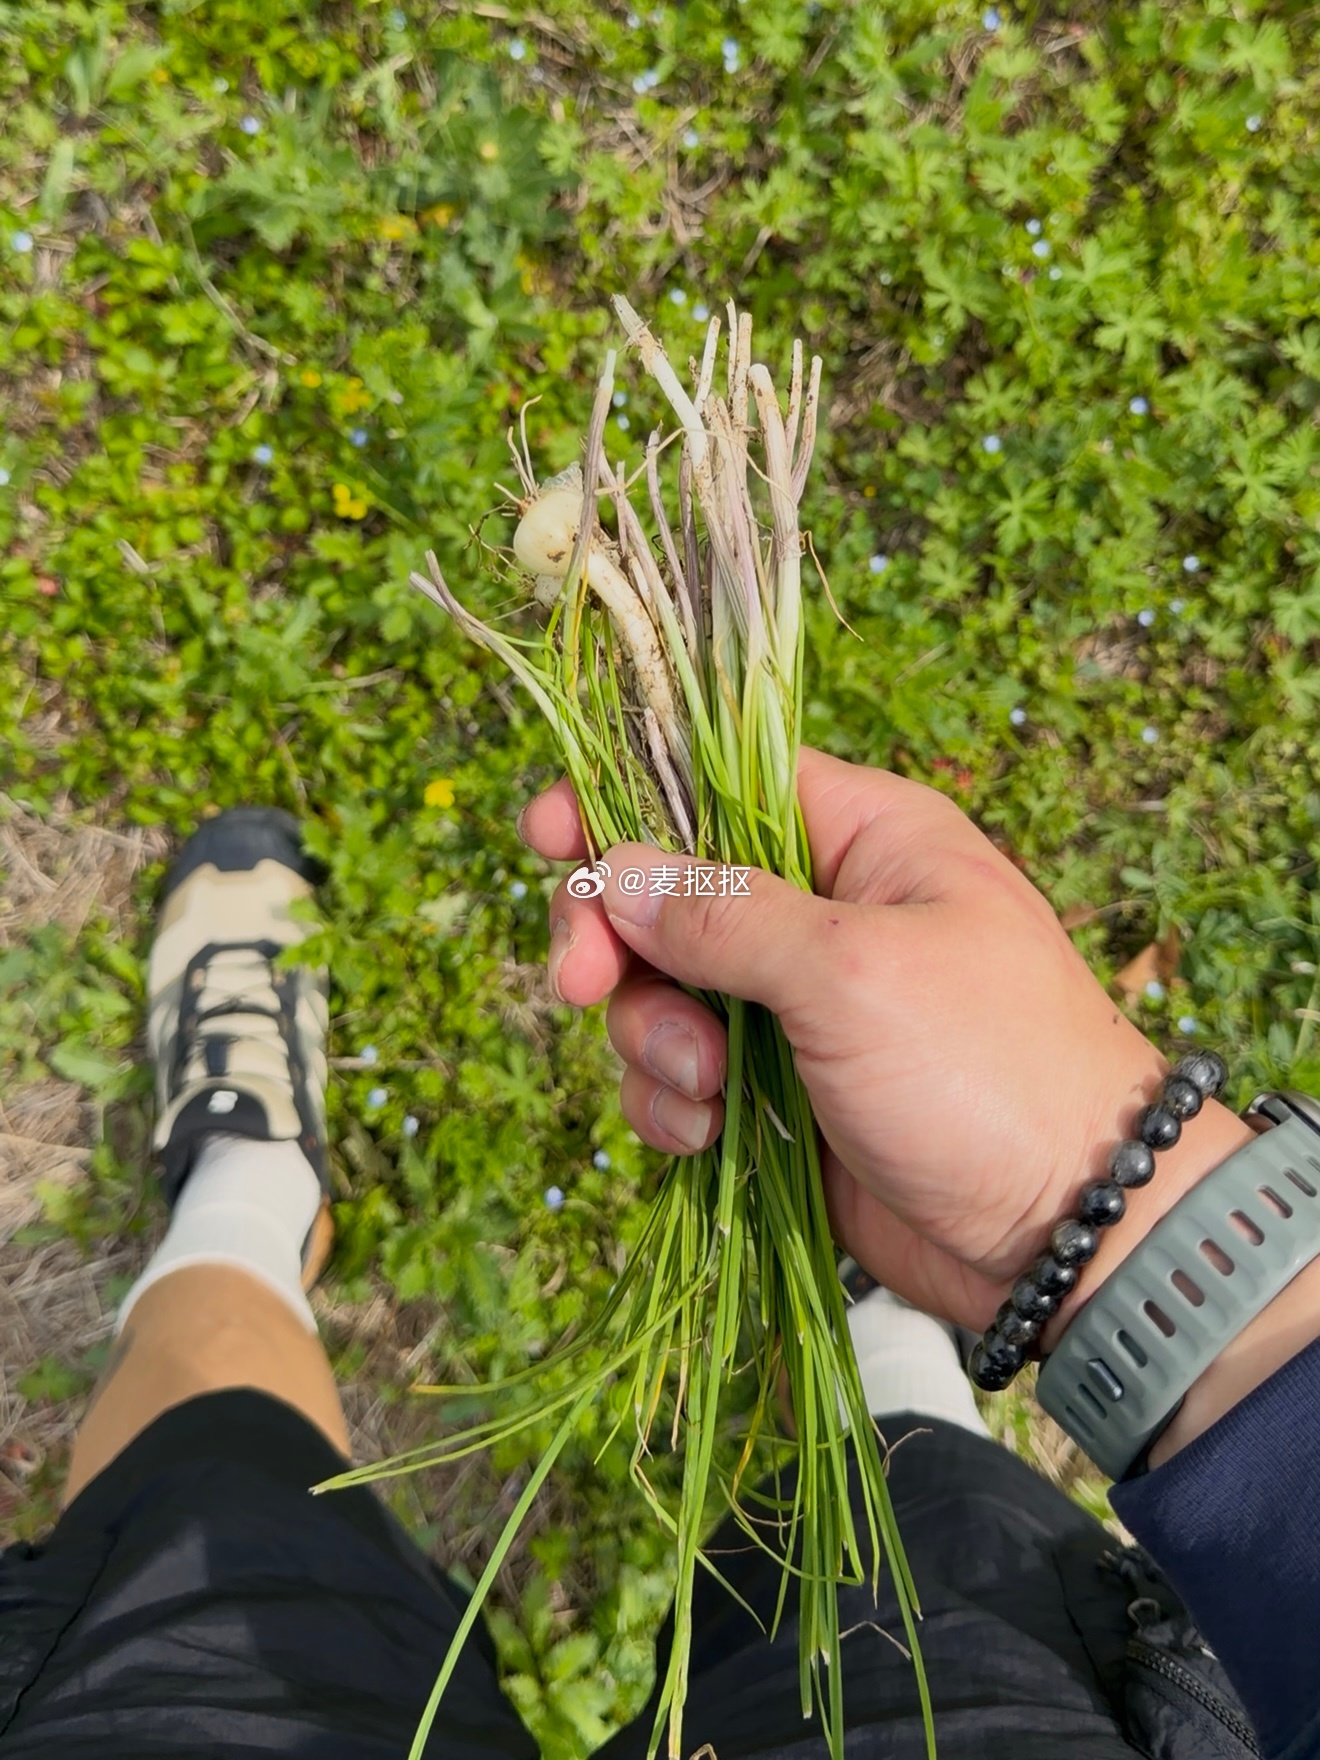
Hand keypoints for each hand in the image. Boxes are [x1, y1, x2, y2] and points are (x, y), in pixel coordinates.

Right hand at [519, 747, 1247, 1335]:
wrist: (1066, 1233)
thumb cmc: (986, 1069)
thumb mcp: (853, 972)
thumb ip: (725, 914)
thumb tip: (615, 868)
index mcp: (861, 839)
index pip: (714, 782)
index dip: (624, 799)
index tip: (546, 832)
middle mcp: (819, 911)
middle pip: (665, 891)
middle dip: (617, 942)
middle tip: (584, 985)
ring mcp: (793, 1007)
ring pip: (660, 992)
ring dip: (655, 1040)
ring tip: (708, 1092)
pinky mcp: (775, 1093)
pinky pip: (680, 1076)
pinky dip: (674, 1105)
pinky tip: (708, 1138)